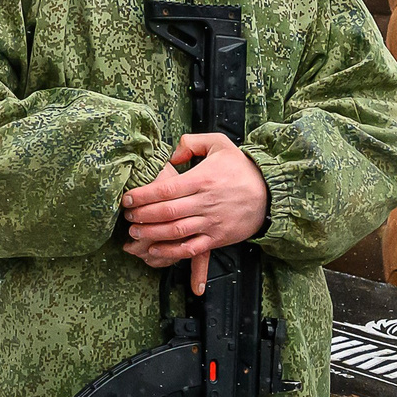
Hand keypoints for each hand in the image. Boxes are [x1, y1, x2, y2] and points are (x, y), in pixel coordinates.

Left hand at [118, 133, 268, 293]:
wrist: (270, 193)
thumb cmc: (241, 168)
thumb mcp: (219, 144)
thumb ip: (191, 143)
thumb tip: (171, 155)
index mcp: (202, 179)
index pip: (165, 190)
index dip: (142, 196)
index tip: (127, 199)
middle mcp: (205, 202)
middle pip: (166, 212)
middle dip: (142, 216)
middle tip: (127, 217)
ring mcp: (211, 222)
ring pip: (176, 232)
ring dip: (151, 234)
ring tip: (135, 232)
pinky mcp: (217, 238)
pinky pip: (191, 249)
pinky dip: (172, 252)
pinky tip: (156, 251)